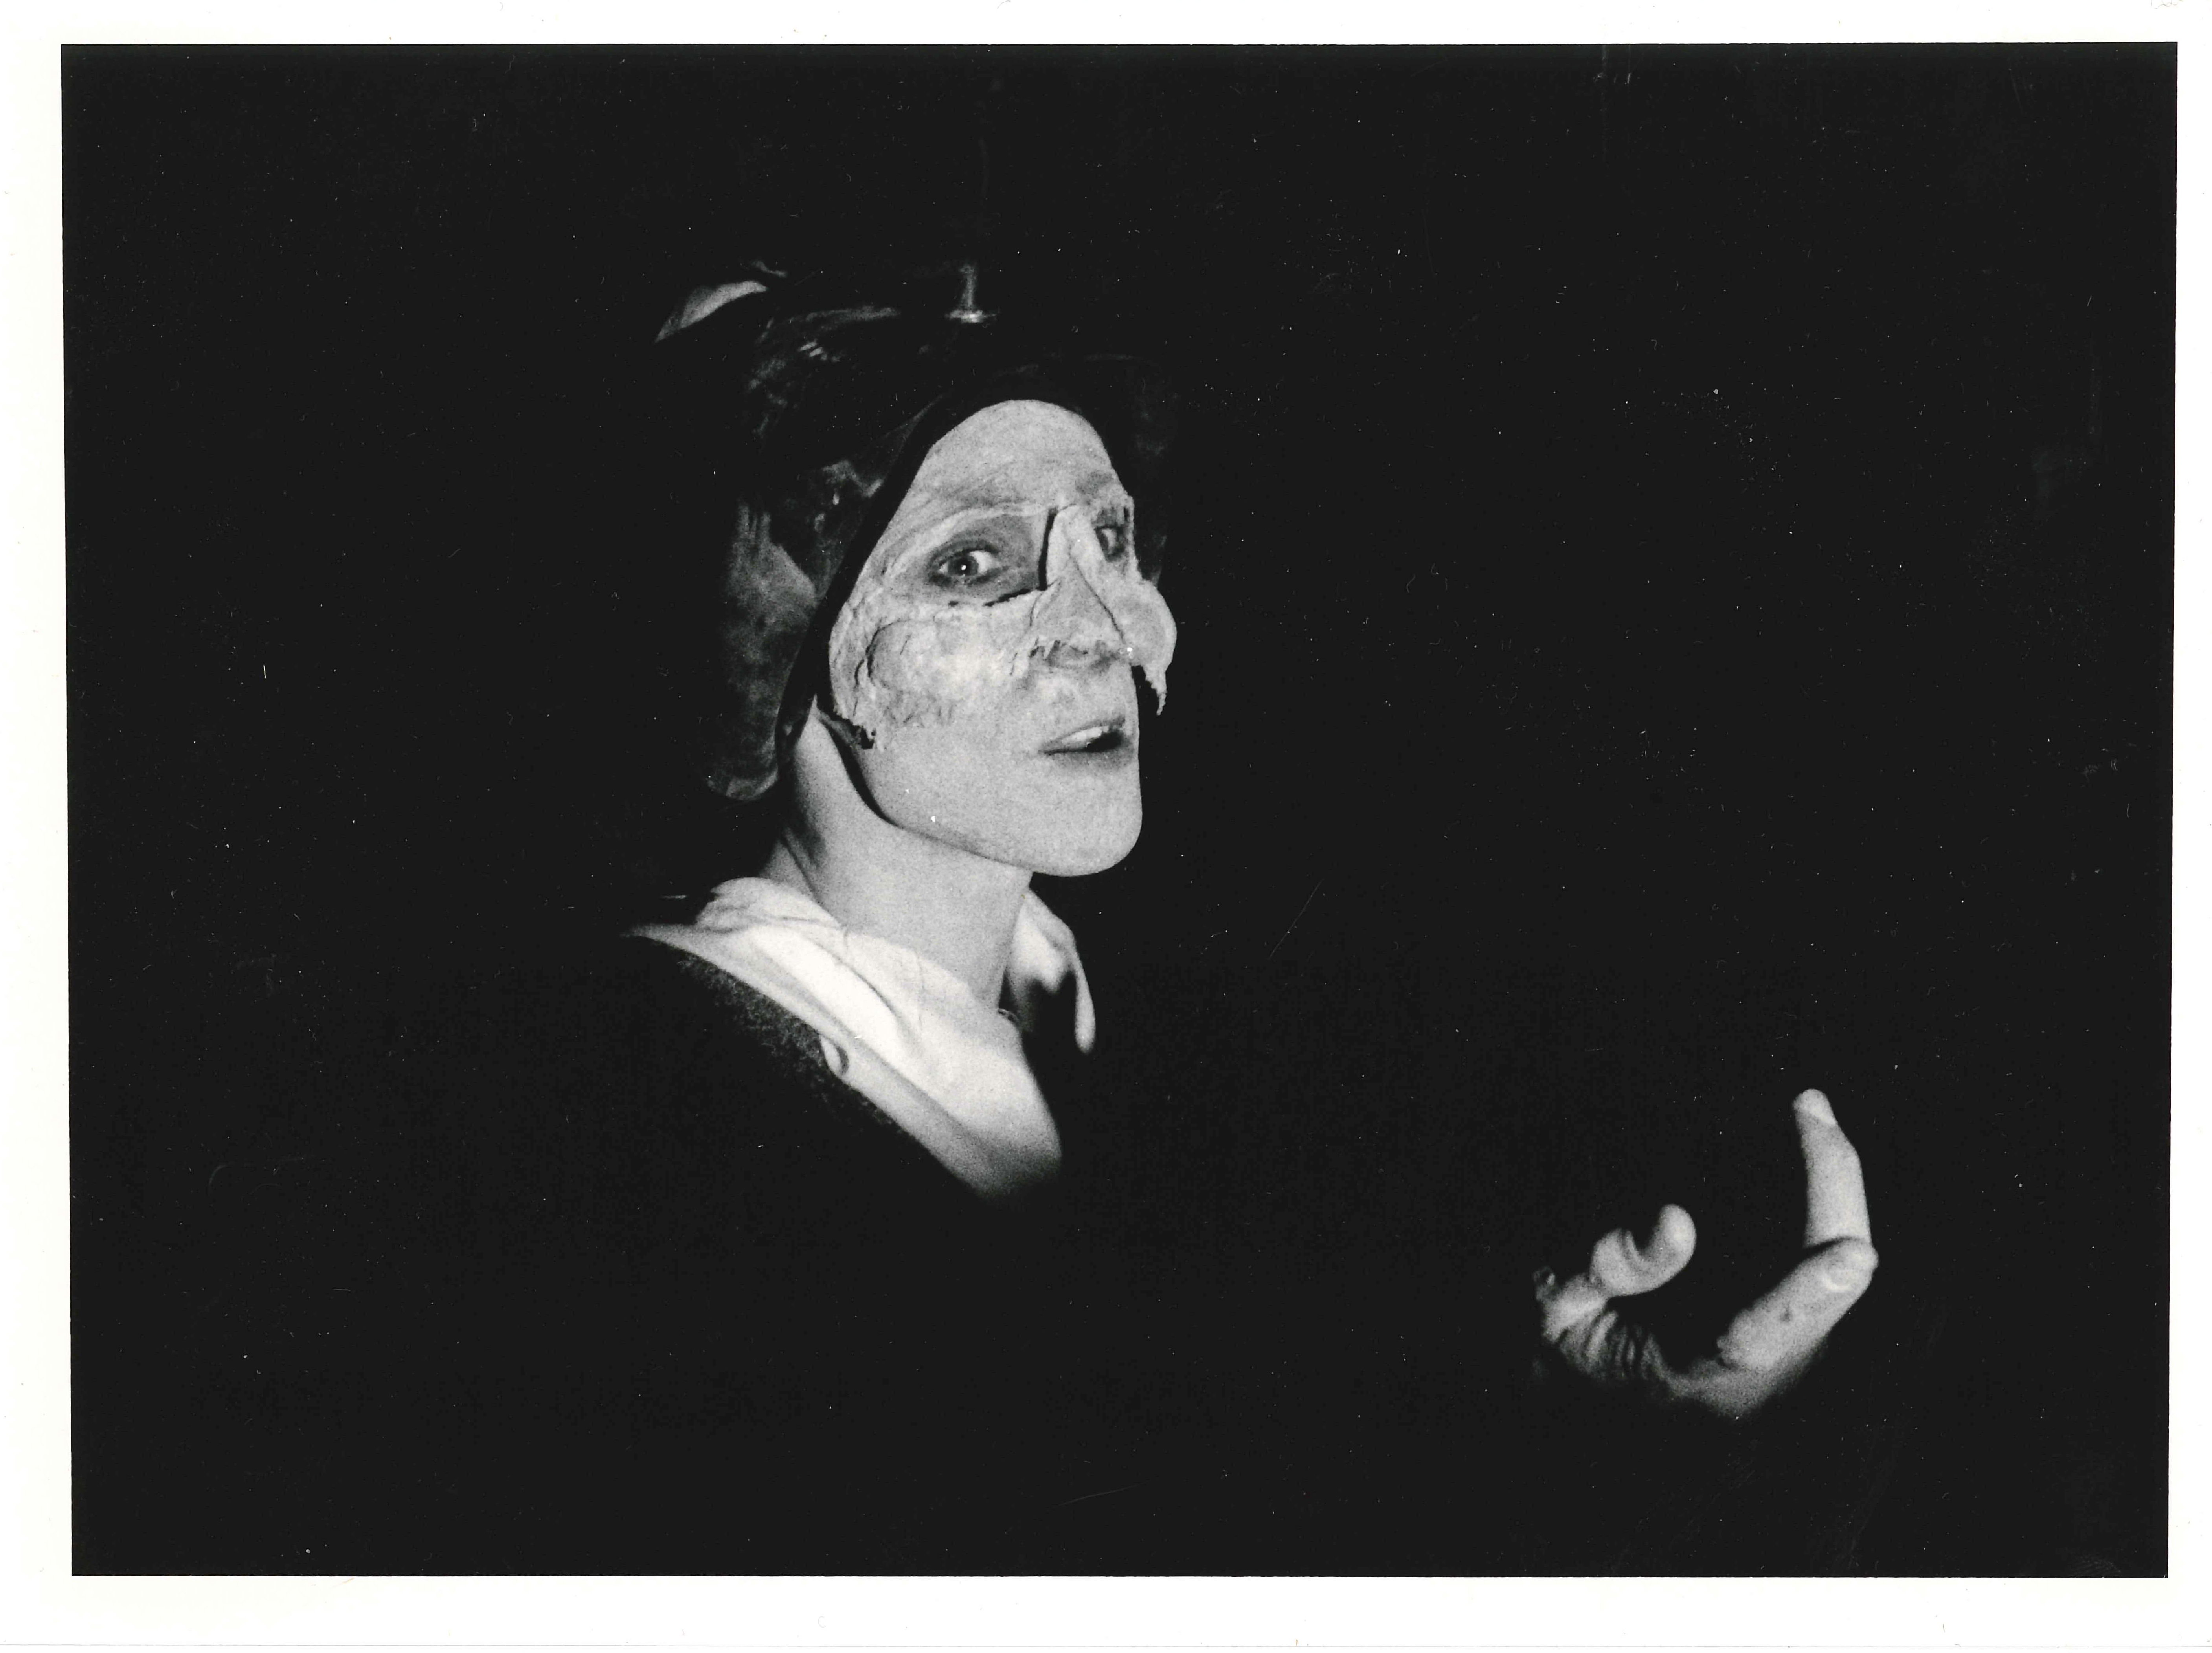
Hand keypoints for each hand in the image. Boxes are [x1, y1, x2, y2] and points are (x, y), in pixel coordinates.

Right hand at [1533, 1088, 1877, 1418]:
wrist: (1588, 1376)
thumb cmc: (1566, 1333)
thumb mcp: (1553, 1304)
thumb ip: (1605, 1267)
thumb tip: (1676, 1220)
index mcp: (1683, 1373)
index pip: (1752, 1342)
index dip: (1802, 1298)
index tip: (1852, 1258)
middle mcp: (1753, 1371)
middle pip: (1827, 1292)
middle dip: (1831, 1193)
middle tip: (1808, 1109)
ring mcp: (1781, 1343)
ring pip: (1831, 1259)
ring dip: (1831, 1181)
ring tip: (1807, 1110)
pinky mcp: (1788, 1309)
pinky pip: (1817, 1245)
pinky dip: (1819, 1188)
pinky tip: (1803, 1134)